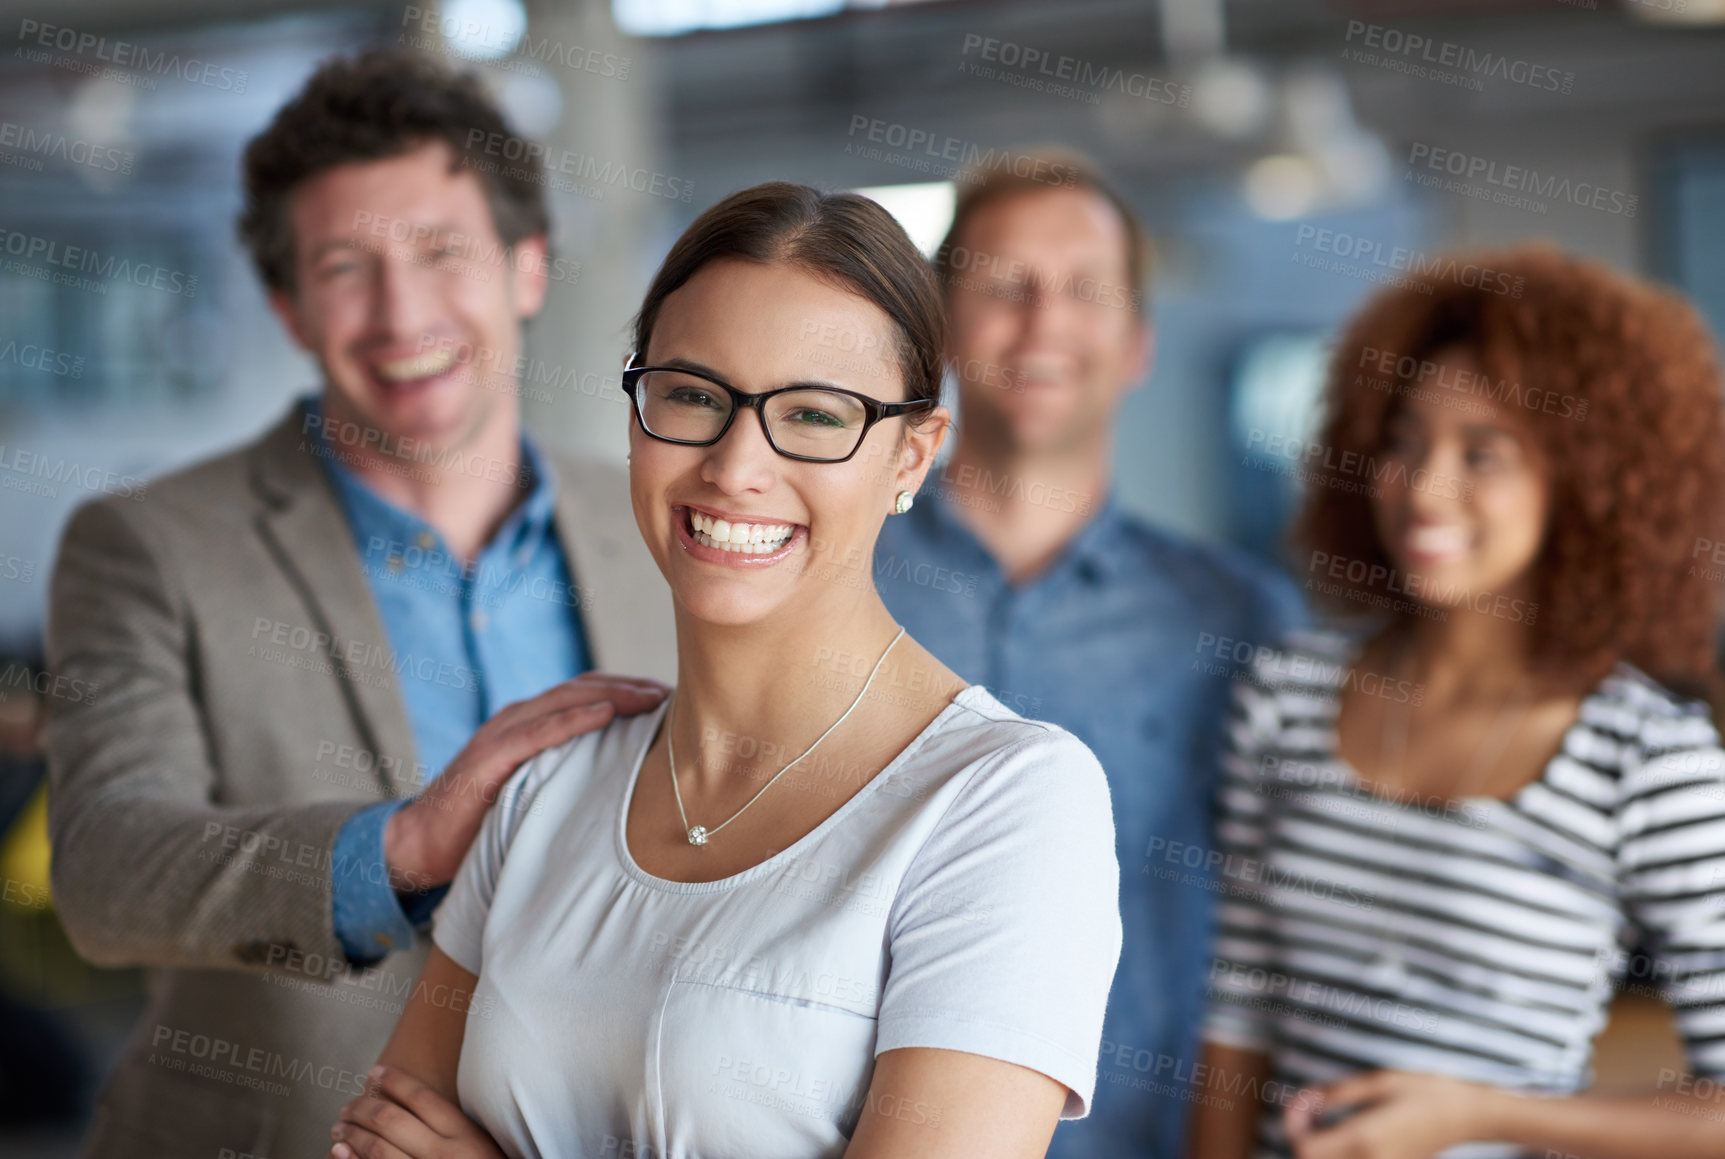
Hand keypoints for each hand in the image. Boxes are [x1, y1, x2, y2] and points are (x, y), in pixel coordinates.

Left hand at [328, 1065, 505, 1158]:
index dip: (395, 1081)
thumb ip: (456, 1130)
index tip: (376, 1073)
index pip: (422, 1098)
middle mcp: (443, 1155)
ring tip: (340, 1126)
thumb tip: (415, 1106)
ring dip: (352, 1133)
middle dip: (363, 1108)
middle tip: (349, 1105)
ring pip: (376, 1148)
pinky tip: (339, 1151)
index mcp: (465, 1137)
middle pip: (392, 1120)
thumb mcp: (481, 1148)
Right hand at [384, 672, 667, 890]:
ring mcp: (501, 734)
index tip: (671, 696)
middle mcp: (519, 719)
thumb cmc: (485, 820)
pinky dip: (571, 719)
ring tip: (652, 697)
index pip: (589, 693)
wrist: (422, 844)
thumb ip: (570, 775)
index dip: (630, 689)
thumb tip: (628, 783)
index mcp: (532, 724)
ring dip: (612, 694)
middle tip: (673, 692)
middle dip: (631, 686)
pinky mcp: (487, 758)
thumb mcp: (537, 791)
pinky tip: (603, 715)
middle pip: (584, 689)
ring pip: (565, 701)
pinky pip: (536, 731)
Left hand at [1285, 1070, 1499, 1158]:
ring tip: (1322, 1125)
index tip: (1302, 1103)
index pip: (1304, 1149)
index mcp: (1364, 1138)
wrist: (1466, 1116)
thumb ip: (1335, 1094)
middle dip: (1303, 1140)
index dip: (1293, 1126)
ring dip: (1319, 1149)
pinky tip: (1342, 1136)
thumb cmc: (1424, 1091)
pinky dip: (1338, 1154)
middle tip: (1309, 1112)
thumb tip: (1303, 1101)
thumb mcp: (1377, 1082)